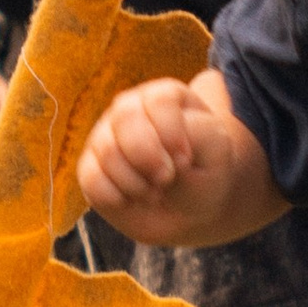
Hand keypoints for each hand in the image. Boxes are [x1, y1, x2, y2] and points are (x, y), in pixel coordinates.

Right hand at [77, 72, 271, 247]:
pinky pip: (91, 178)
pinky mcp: (90, 167)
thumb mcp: (217, 150)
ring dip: (137, 182)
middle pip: (125, 117)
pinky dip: (117, 198)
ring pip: (107, 150)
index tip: (185, 160)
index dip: (171, 134)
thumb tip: (161, 140)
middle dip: (148, 157)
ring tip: (155, 192)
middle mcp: (130, 109)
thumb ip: (197, 132)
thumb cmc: (204, 173)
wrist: (189, 210)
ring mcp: (105, 136)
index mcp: (165, 97)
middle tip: (167, 178)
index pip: (159, 100)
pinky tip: (133, 200)